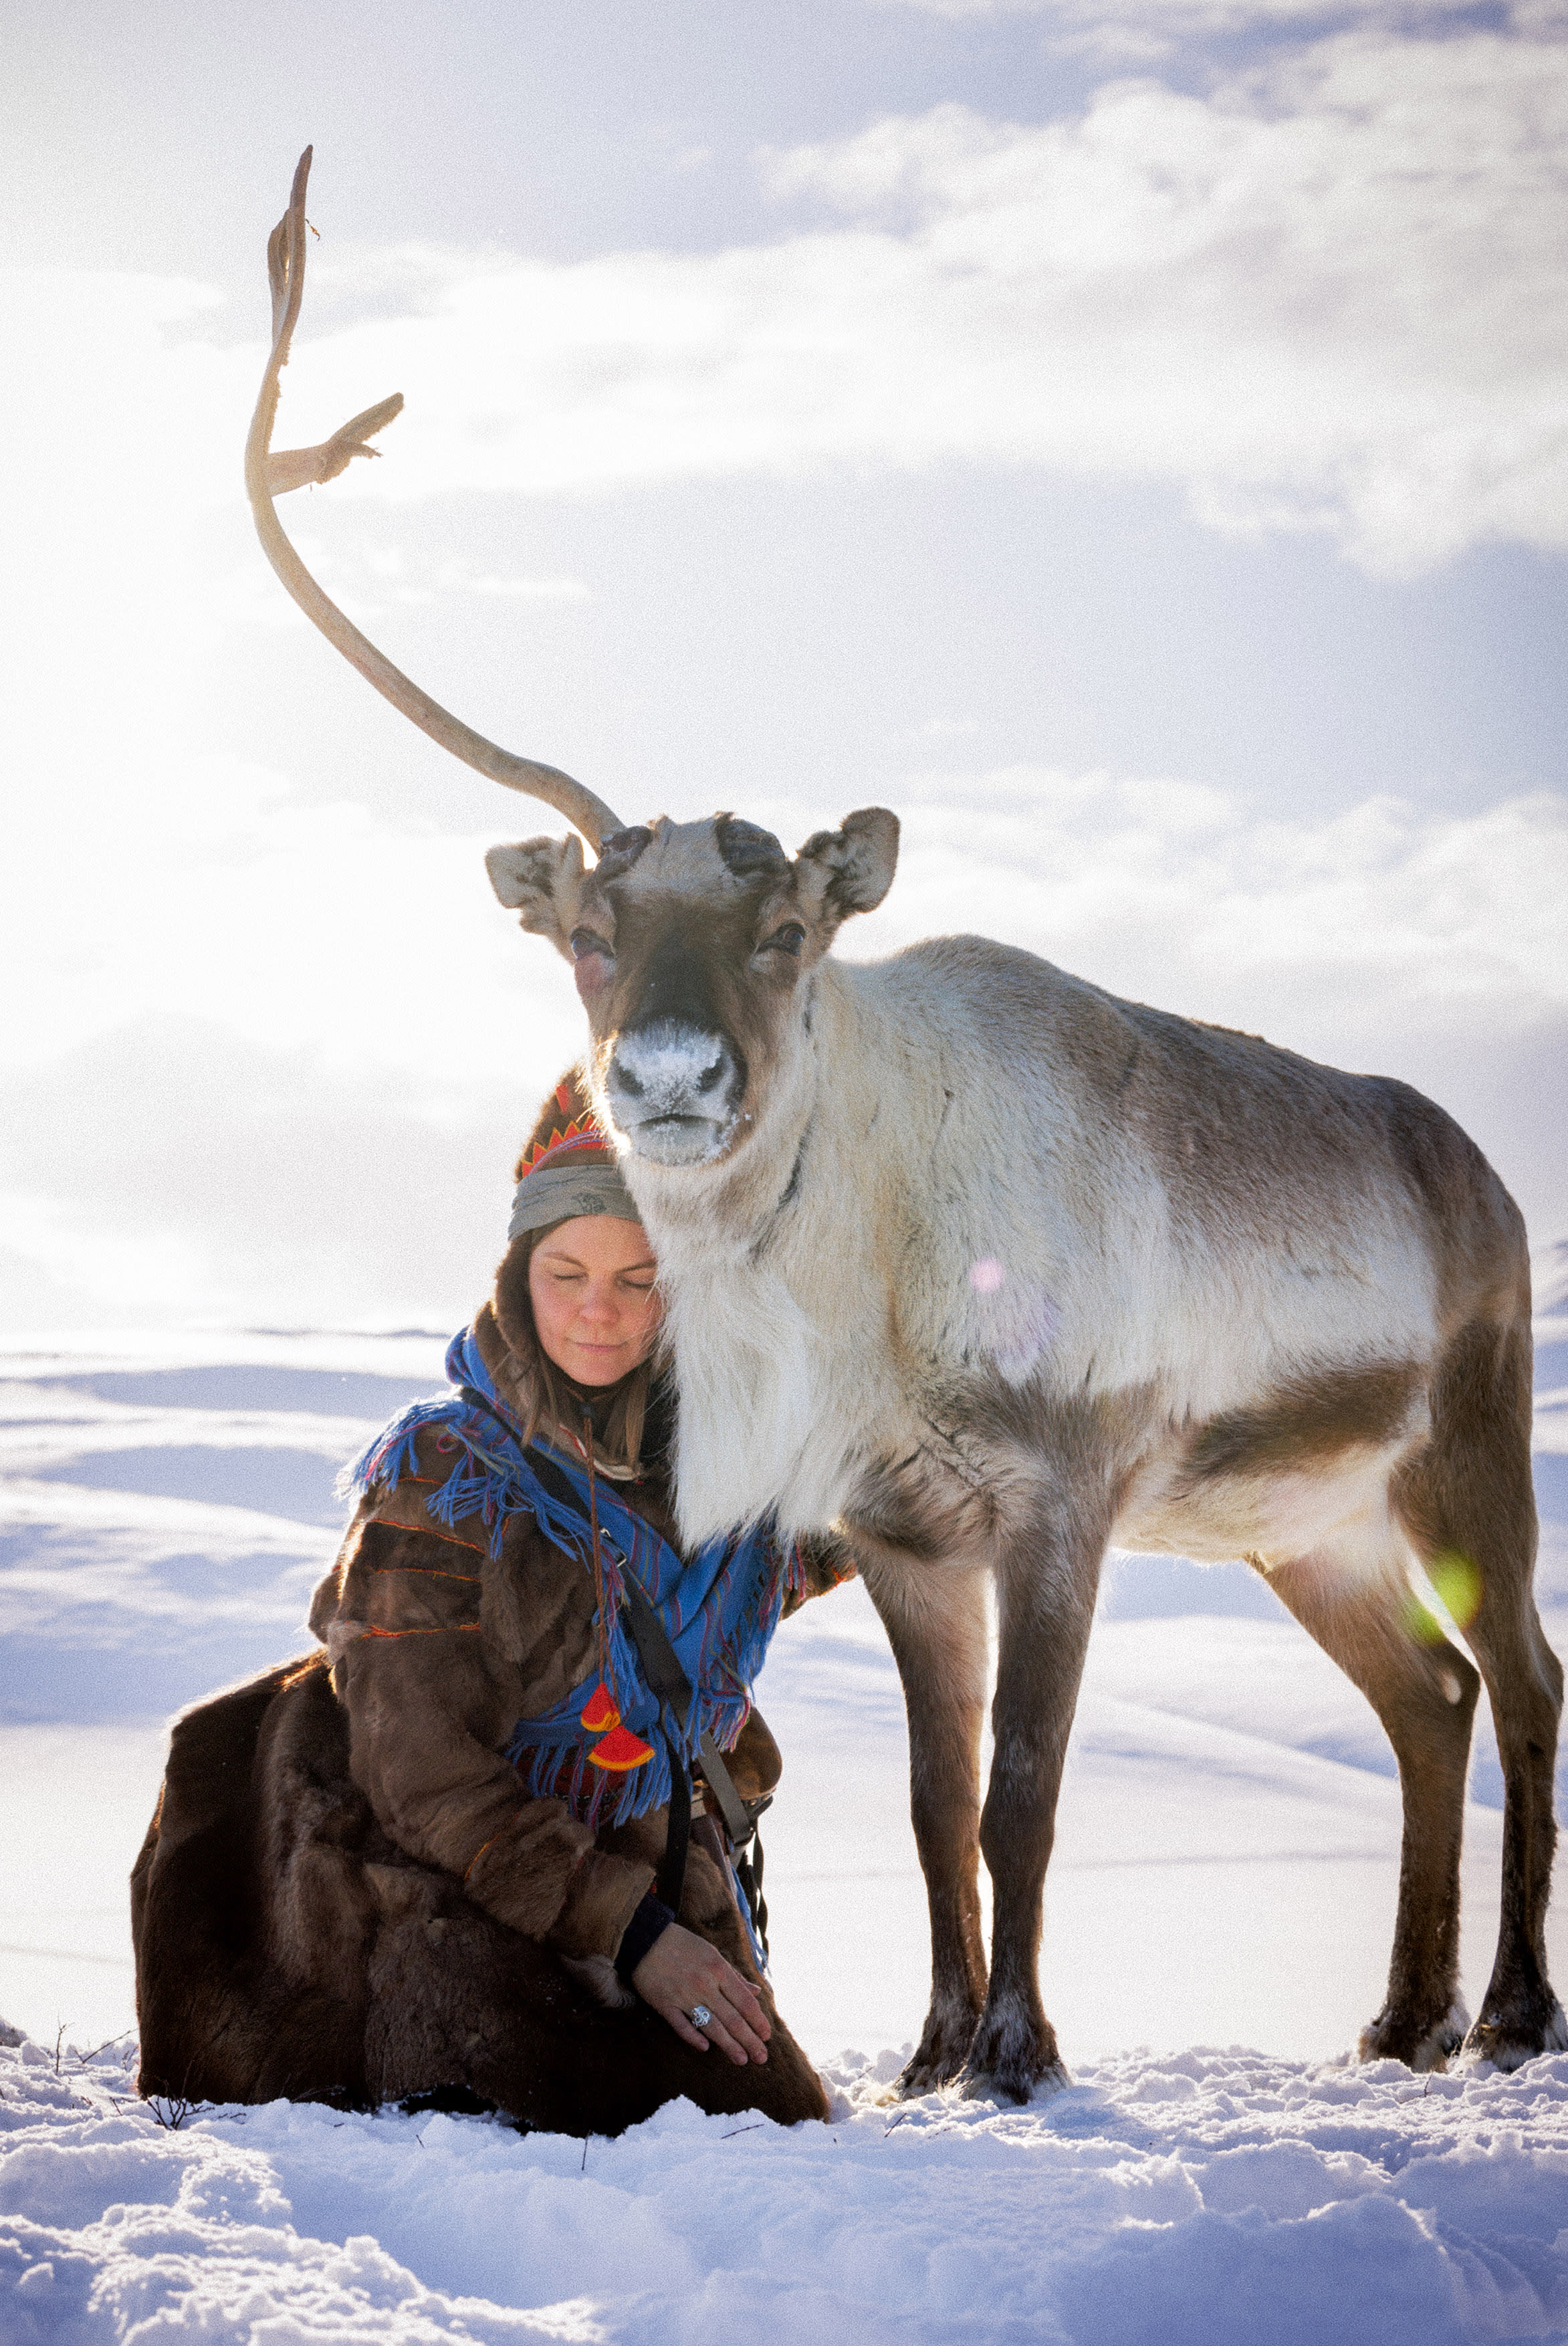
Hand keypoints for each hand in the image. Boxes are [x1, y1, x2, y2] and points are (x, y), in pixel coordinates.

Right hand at [630, 1922, 770, 2064]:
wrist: (645, 1938)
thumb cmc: (683, 1944)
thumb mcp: (712, 1953)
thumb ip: (734, 1975)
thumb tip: (756, 1992)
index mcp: (718, 1970)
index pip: (745, 2002)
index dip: (758, 2021)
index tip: (767, 2035)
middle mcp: (704, 1985)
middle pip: (732, 2018)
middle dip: (749, 2040)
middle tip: (761, 2058)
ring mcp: (684, 1996)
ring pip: (711, 2026)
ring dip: (728, 2046)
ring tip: (742, 2060)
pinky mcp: (664, 2005)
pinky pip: (681, 2026)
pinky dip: (693, 2037)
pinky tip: (705, 2048)